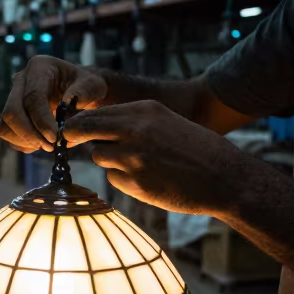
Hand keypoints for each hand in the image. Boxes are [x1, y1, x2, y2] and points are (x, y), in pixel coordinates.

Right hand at [0, 55, 108, 151]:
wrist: (79, 91)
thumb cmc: (86, 86)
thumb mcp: (93, 85)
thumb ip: (84, 92)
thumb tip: (67, 103)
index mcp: (39, 67)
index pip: (32, 97)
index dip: (41, 120)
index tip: (55, 138)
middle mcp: (20, 81)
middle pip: (11, 112)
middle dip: (29, 134)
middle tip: (50, 147)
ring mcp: (12, 97)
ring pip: (5, 125)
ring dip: (25, 141)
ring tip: (48, 145)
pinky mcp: (12, 114)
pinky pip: (8, 134)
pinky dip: (23, 144)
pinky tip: (41, 143)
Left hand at [63, 100, 242, 214]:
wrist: (226, 177)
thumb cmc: (195, 149)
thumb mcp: (165, 121)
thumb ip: (132, 121)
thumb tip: (93, 126)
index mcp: (144, 110)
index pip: (94, 113)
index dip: (78, 122)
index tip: (70, 128)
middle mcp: (135, 130)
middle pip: (84, 129)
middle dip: (73, 136)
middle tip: (67, 142)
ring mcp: (135, 157)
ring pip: (99, 155)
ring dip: (107, 159)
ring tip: (135, 162)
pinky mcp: (137, 183)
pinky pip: (114, 178)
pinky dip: (122, 179)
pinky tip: (146, 178)